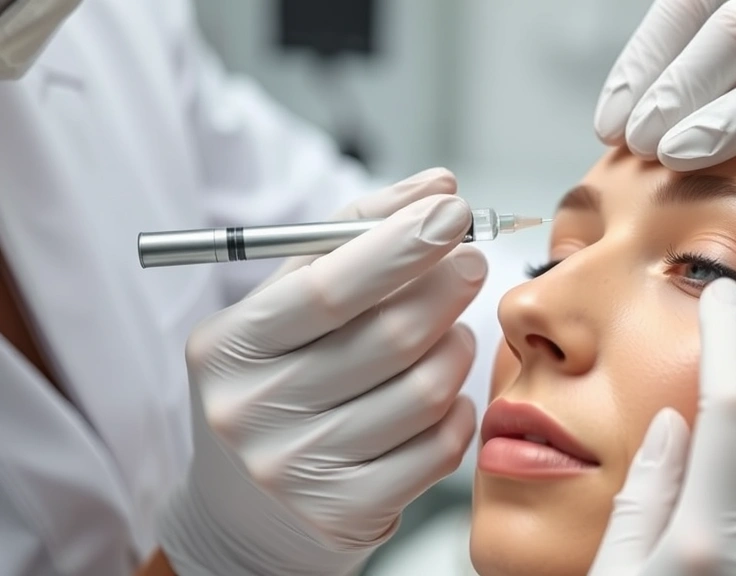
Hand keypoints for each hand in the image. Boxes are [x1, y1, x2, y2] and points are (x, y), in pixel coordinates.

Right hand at [157, 169, 485, 575]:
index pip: (329, 289)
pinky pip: (439, 446)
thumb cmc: (277, 380)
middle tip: (471, 263)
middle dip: (447, 288)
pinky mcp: (345, 513)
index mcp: (230, 347)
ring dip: (456, 348)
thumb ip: (353, 239)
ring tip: (449, 333)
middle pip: (390, 337)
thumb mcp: (287, 305)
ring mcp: (299, 470)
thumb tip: (436, 187)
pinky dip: (458, 408)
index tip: (453, 210)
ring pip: (426, 391)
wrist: (243, 507)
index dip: (402, 246)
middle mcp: (254, 412)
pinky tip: (443, 394)